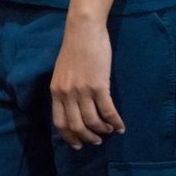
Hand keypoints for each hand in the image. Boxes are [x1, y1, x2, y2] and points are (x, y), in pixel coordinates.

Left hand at [50, 18, 125, 148]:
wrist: (83, 31)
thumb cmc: (75, 50)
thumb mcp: (62, 73)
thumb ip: (65, 90)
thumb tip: (73, 108)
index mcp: (56, 91)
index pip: (59, 122)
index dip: (69, 136)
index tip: (78, 144)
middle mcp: (66, 93)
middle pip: (76, 126)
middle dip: (88, 137)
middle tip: (97, 141)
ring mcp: (82, 90)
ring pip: (92, 122)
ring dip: (102, 131)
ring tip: (109, 131)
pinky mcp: (98, 86)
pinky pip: (108, 112)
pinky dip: (115, 122)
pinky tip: (120, 126)